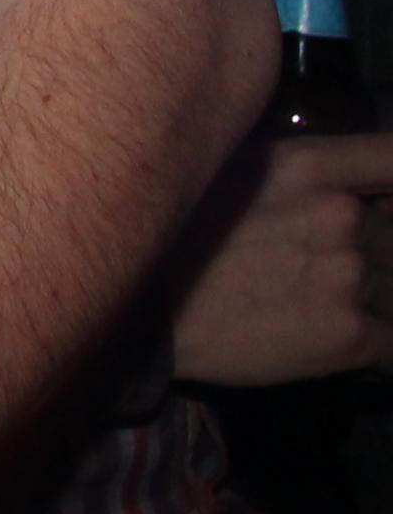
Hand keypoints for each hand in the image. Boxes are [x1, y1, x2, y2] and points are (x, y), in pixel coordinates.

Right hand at [170, 131, 392, 383]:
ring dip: (376, 303)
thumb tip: (358, 198)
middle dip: (377, 254)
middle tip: (323, 272)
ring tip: (328, 310)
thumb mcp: (236, 176)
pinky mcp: (352, 334)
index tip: (383, 206)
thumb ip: (306, 179)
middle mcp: (340, 211)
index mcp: (310, 164)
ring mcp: (350, 273)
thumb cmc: (180, 239)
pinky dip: (380, 350)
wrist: (145, 313)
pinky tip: (345, 345)